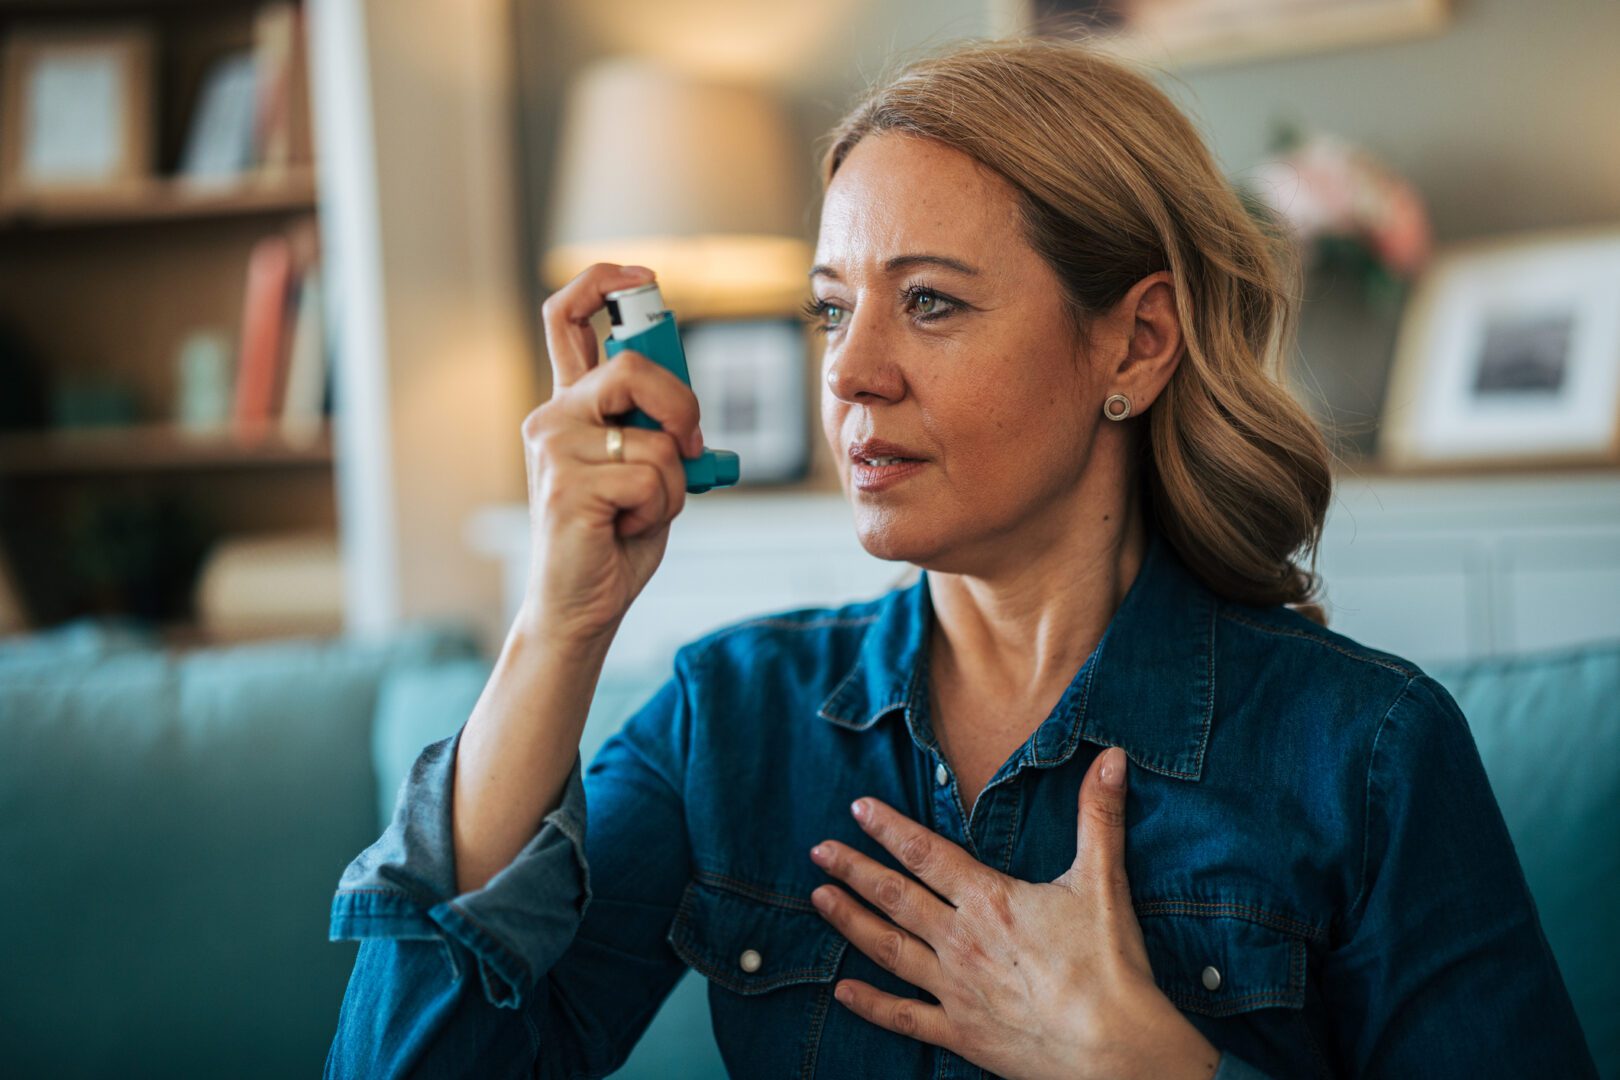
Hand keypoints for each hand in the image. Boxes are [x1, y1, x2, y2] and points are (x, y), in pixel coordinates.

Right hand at [521, 262, 703, 647]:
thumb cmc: (615, 536)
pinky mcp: (567, 486)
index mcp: (570, 404)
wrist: (581, 604)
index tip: (646, 279)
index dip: (605, 282)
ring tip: (640, 509)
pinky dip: (660, 510)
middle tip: (689, 442)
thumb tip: (685, 402)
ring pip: (657, 438)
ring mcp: (554, 449)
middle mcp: (553, 416)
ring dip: (673, 483)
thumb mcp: (645, 465)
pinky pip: (652, 478)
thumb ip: (655, 424)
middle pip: (631, 364)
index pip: (567, 316)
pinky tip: (625, 528)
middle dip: (682, 404)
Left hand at [807, 746, 1221, 1079]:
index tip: (857, 808)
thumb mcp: (1103, 881)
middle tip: (819, 851)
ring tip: (819, 899)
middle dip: (854, 870)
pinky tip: (842, 992)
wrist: (1115, 1049)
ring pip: (888, 949)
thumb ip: (1100, 815)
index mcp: (988, 901)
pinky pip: (904, 1016)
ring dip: (851, 921)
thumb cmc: (1109, 966)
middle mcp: (960, 941)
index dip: (889, 828)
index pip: (926, 854)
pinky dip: (871, 1005)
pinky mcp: (960, 1032)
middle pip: (895, 897)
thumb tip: (1112, 757)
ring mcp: (955, 989)